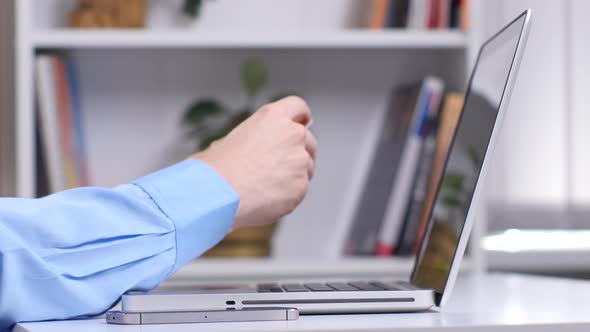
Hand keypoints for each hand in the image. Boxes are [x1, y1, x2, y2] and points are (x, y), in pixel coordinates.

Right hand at [193, 96, 317, 228]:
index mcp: (273, 117)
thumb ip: (252, 140)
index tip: (302, 124)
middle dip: (299, 150)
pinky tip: (268, 198)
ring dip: (295, 174)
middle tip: (281, 164)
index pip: (298, 107)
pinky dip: (289, 194)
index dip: (301, 117)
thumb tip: (252, 150)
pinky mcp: (302, 186)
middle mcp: (292, 134)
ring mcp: (300, 161)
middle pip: (308, 140)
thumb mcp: (229, 139)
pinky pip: (300, 189)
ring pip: (307, 167)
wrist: (218, 195)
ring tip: (267, 185)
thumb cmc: (216, 169)